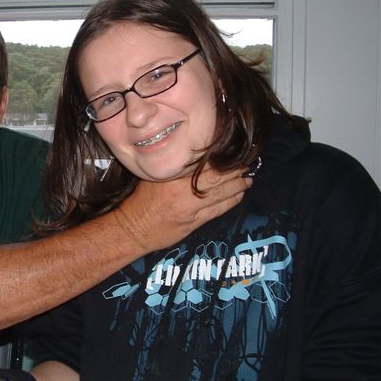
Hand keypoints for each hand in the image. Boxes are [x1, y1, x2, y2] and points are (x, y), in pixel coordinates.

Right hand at [114, 168, 250, 252]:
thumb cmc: (141, 201)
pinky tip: (239, 196)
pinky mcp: (194, 222)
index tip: (232, 151)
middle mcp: (182, 189)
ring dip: (237, 185)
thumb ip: (175, 170)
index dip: (220, 157)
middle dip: (234, 170)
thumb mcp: (154, 178)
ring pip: (220, 193)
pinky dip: (231, 202)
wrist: (132, 229)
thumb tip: (198, 158)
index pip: (202, 162)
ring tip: (248, 179)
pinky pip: (218, 210)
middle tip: (245, 165)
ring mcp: (189, 207)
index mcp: (171, 175)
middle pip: (216, 176)